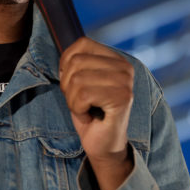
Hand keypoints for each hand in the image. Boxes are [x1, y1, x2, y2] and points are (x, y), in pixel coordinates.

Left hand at [59, 37, 133, 189]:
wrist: (104, 146)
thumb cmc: (90, 113)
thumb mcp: (81, 82)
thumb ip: (77, 63)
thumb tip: (63, 52)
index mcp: (116, 58)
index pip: (81, 44)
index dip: (67, 63)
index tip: (73, 84)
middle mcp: (124, 67)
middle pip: (76, 62)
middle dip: (68, 86)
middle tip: (81, 102)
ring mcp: (125, 82)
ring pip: (76, 79)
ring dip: (73, 100)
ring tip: (86, 110)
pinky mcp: (122, 98)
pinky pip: (83, 95)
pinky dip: (78, 110)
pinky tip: (91, 116)